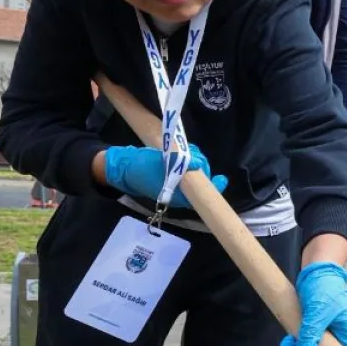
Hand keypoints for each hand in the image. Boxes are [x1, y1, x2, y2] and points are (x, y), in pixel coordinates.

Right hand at [102, 144, 226, 206]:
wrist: (124, 168)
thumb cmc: (142, 168)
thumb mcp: (161, 165)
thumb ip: (180, 164)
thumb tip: (198, 162)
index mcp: (180, 195)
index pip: (204, 193)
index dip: (215, 185)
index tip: (222, 178)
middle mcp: (182, 192)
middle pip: (202, 178)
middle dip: (201, 164)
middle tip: (193, 153)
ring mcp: (178, 183)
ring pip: (196, 170)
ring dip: (195, 159)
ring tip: (186, 150)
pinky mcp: (174, 175)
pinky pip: (188, 166)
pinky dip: (189, 158)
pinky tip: (182, 151)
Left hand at [280, 261, 346, 345]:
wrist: (315, 270)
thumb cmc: (324, 288)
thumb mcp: (318, 311)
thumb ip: (312, 335)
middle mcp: (338, 338)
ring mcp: (324, 334)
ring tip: (288, 342)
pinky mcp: (311, 328)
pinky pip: (303, 344)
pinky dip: (294, 344)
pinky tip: (288, 337)